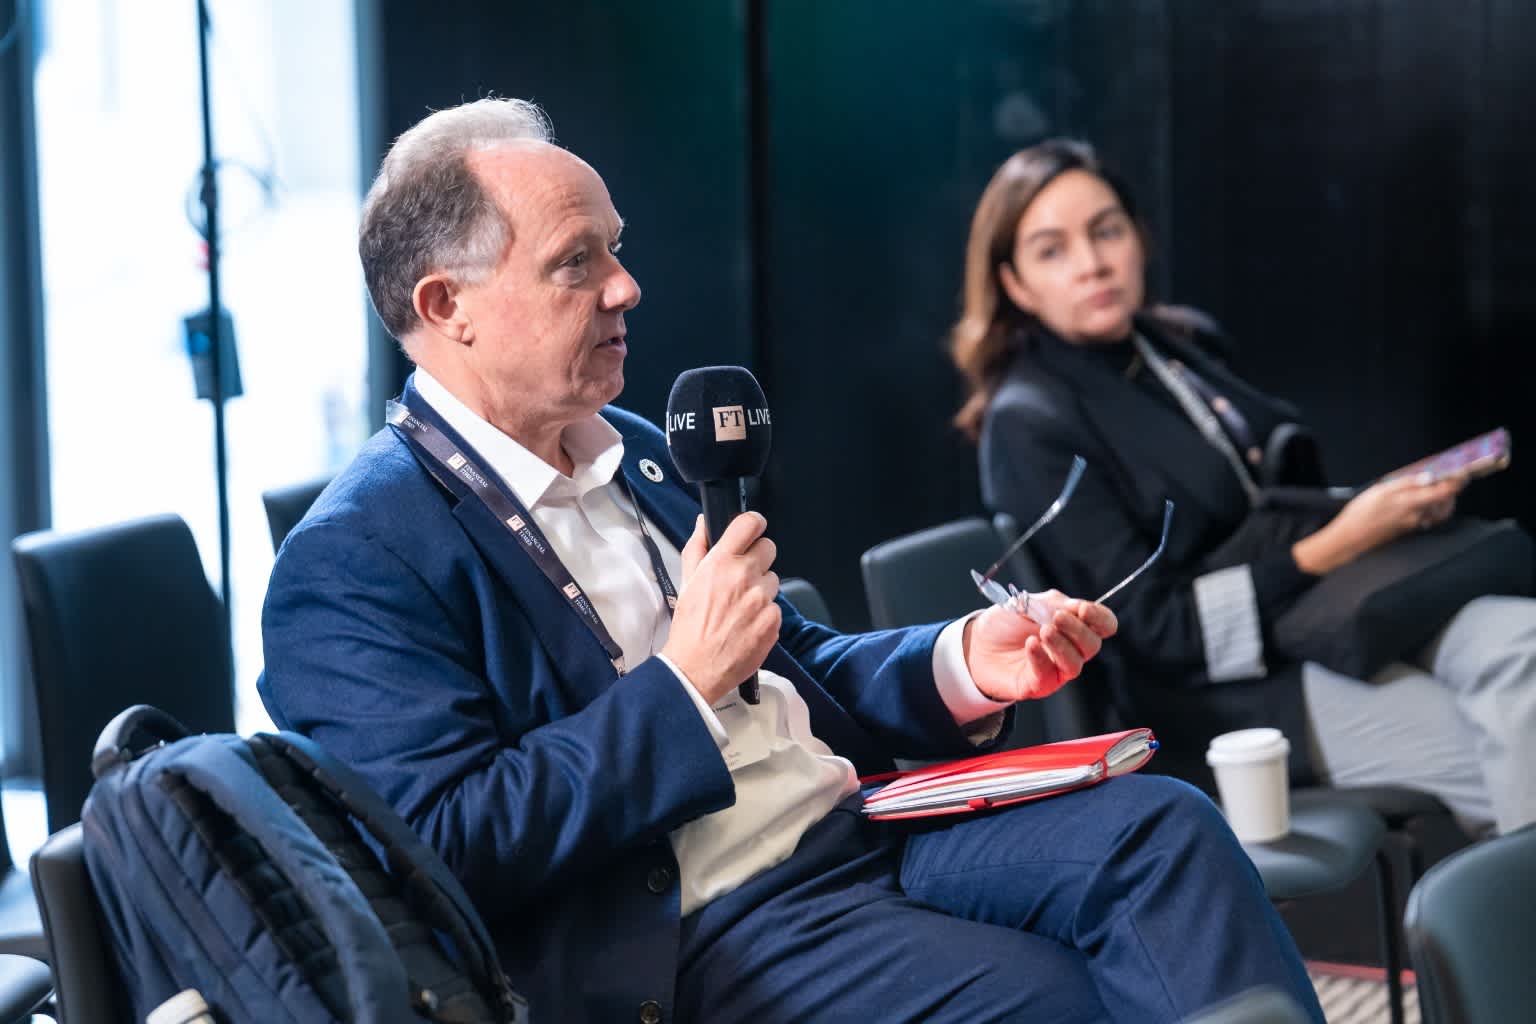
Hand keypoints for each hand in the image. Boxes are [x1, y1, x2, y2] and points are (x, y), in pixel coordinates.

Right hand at [660, 512, 780, 705]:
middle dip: (757, 559)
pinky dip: (765, 614)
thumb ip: (697, 547)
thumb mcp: (686, 582)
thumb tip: (704, 522)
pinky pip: (776, 608)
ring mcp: (762, 599)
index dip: (753, 524)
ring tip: (741, 607)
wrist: (696, 668)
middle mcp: (744, 576)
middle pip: (769, 548)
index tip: (752, 530)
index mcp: (721, 562)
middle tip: (743, 576)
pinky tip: (748, 624)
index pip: (750, 523)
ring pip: (773, 580)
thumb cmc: (689, 627)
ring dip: (761, 589)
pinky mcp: (774, 621)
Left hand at [963, 593, 1117, 702]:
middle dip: (1077, 630)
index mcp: (1074, 626)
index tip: (1083, 609)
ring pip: (1075, 664)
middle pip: (1092, 645)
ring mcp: (1056, 669)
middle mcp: (1071, 649)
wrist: (976, 644)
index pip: (1104, 625)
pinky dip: (1041, 657)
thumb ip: (1054, 604)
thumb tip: (1077, 607)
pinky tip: (1031, 644)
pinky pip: (1047, 675)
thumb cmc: (1005, 623)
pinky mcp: (1039, 684)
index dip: (1099, 617)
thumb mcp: (1029, 603)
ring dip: (1061, 645)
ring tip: (1043, 631)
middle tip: (1057, 618)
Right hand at [1293, 473, 1463, 574]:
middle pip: (1447, 503)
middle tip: (1450, 478)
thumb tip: (1429, 477)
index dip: (1456, 481)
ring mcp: (1415, 525)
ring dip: (1443, 500)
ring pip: (1439, 511)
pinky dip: (1433, 509)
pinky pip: (1430, 518)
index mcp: (1412, 503)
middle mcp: (1418, 516)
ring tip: (1436, 488)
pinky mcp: (1409, 530)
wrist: (1350, 539)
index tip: (1461, 472)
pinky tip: (1422, 503)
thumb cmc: (1361, 513)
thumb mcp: (1380, 490)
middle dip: (1451, 490)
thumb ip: (1407, 483)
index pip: (1445, 492)